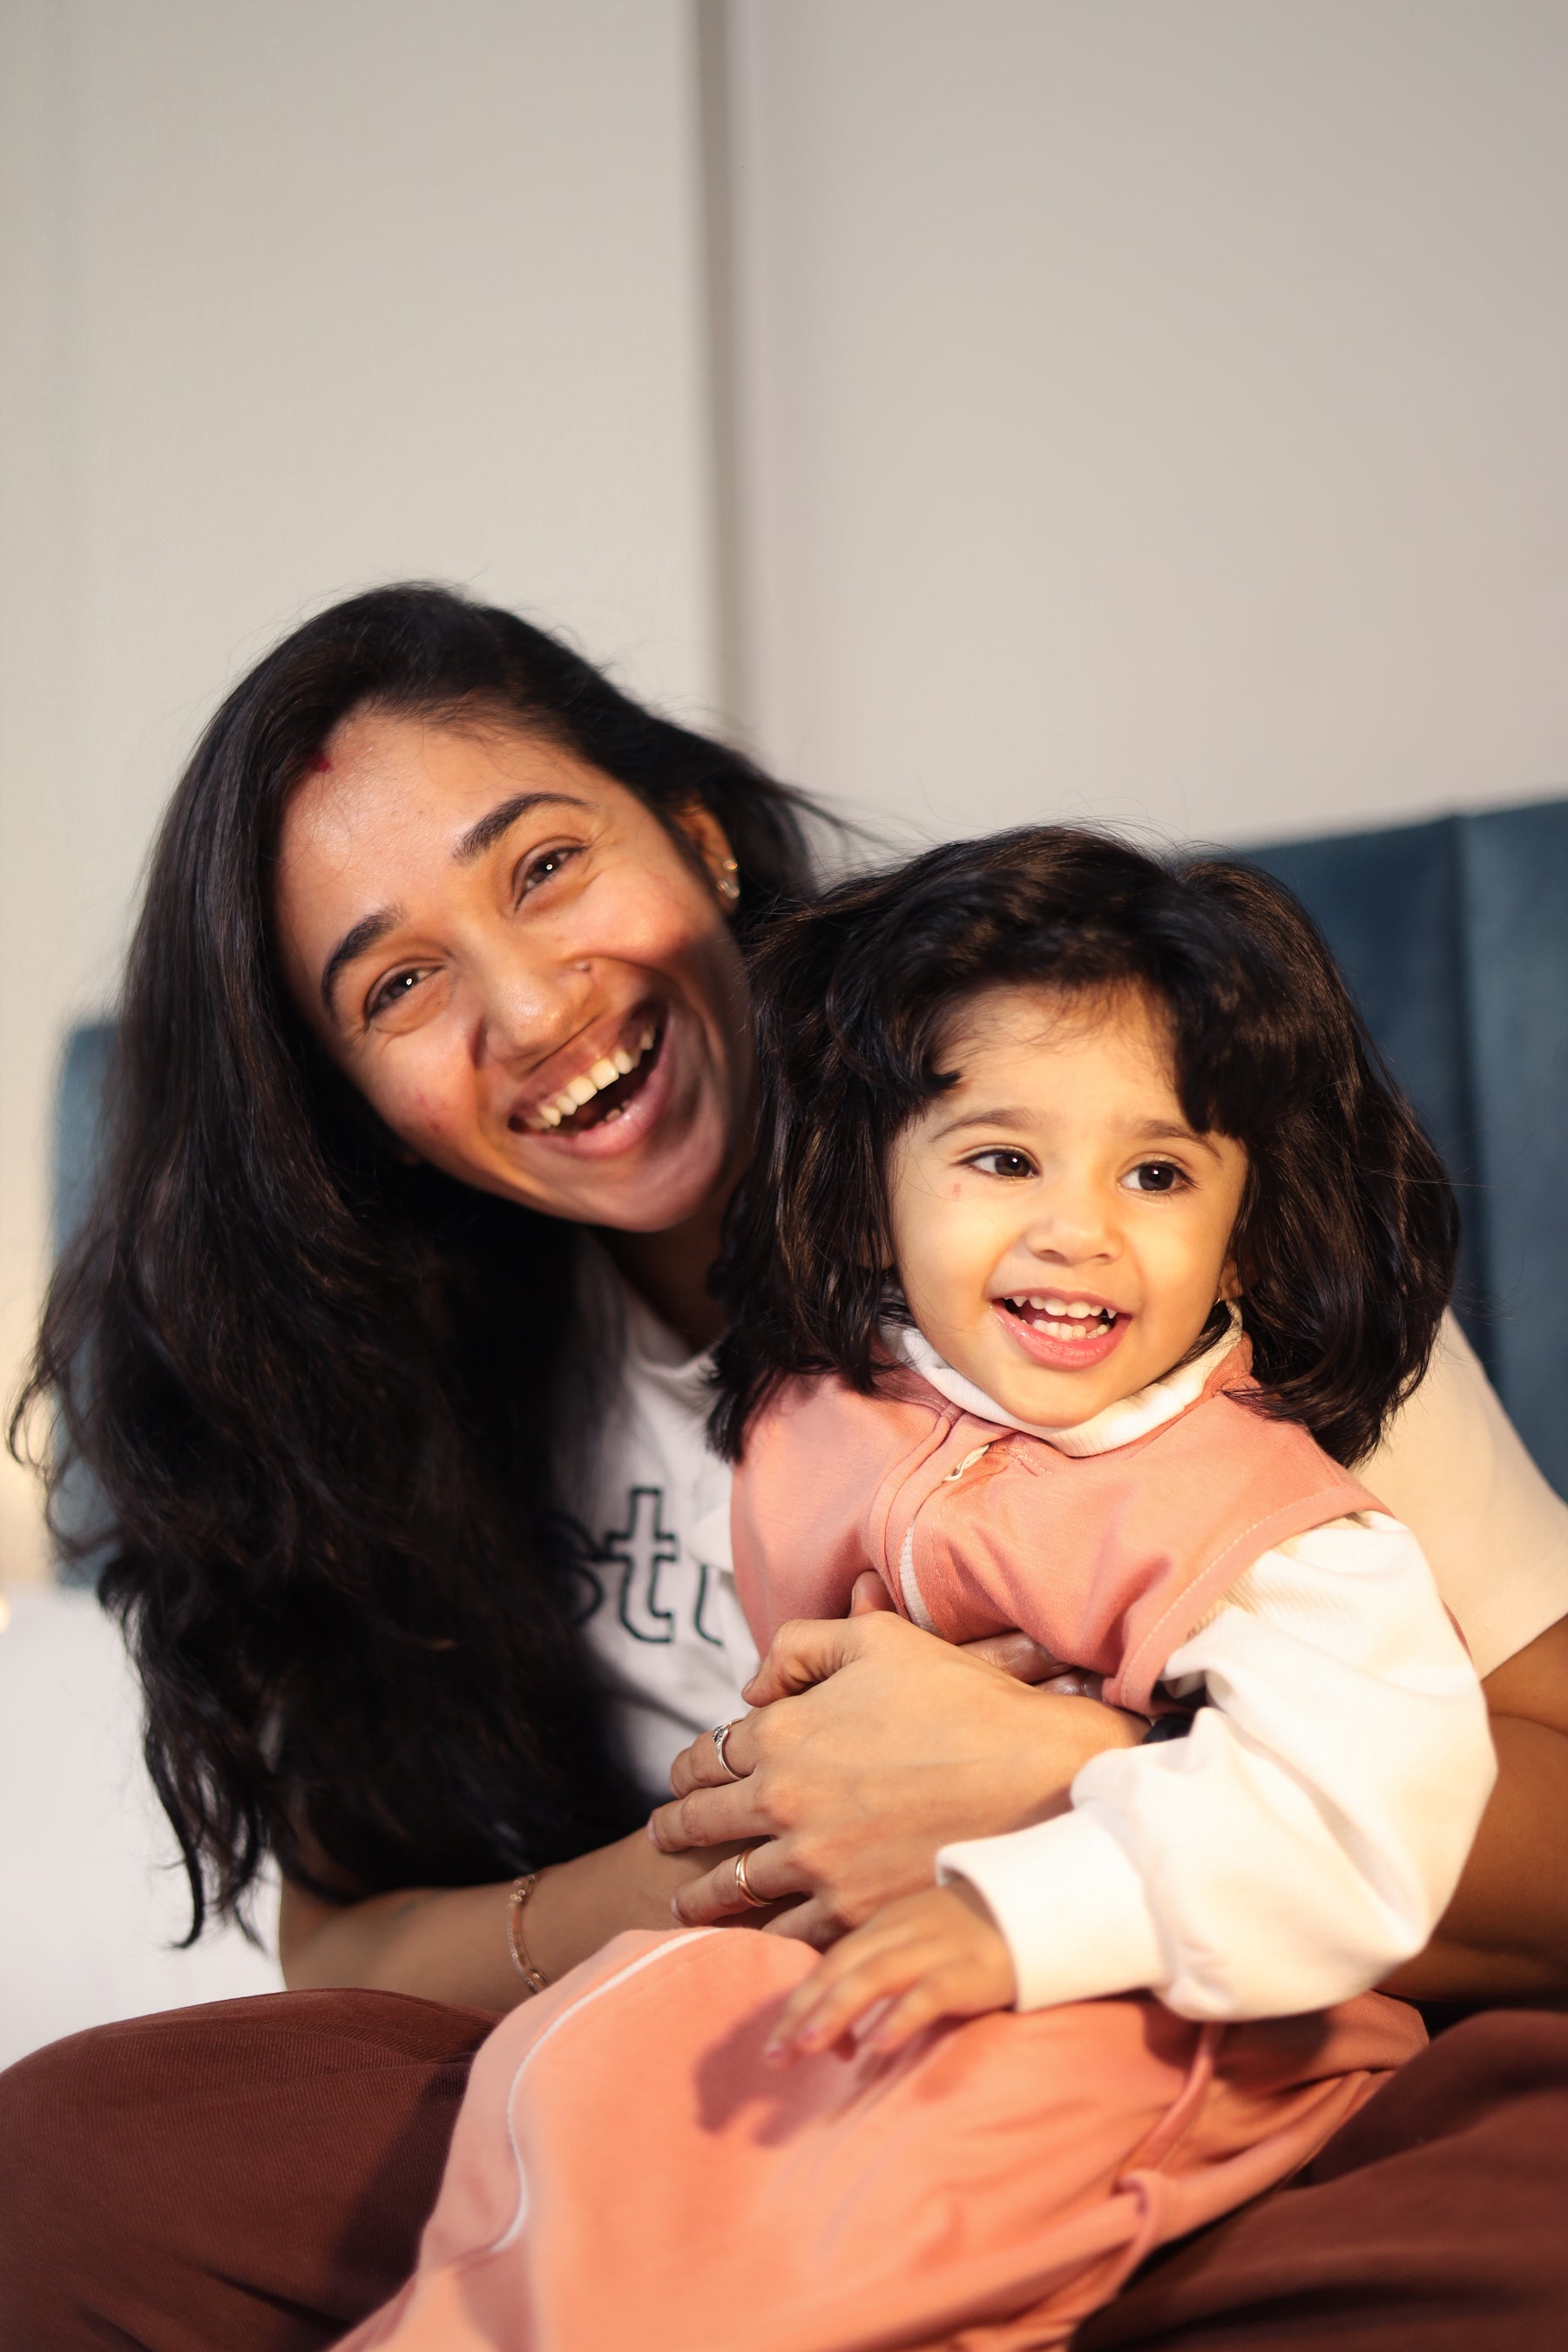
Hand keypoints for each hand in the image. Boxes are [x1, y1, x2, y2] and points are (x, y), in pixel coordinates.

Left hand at [648, 1609, 1144, 1944]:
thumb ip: (801, 1647)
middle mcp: (785, 1803)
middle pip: (703, 1824)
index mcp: (782, 1734)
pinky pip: (785, 1933)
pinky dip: (761, 1937)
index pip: (707, 1755)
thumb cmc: (961, 1696)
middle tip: (660, 1836)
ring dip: (702, 1894)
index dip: (688, 1767)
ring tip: (687, 1902)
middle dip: (674, 1829)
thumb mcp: (877, 1638)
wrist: (1035, 1776)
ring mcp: (816, 1864)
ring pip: (732, 1887)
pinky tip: (752, 1939)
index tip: (682, 1776)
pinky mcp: (851, 1910)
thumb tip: (753, 1687)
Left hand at [766, 1883, 1016, 2063]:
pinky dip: (901, 2016)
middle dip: (804, 2012)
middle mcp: (903, 1930)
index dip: (801, 2003)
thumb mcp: (916, 1947)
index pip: (831, 1963)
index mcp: (886, 1926)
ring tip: (810, 2047)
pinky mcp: (971, 1970)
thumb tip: (837, 2042)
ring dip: (838, 2010)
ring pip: (876, 1975)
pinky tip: (879, 2044)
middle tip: (775, 2059)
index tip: (775, 2048)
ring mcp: (937, 1947)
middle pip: (842, 1968)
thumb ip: (877, 1982)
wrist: (1038, 1908)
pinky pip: (930, 1992)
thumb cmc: (968, 1940)